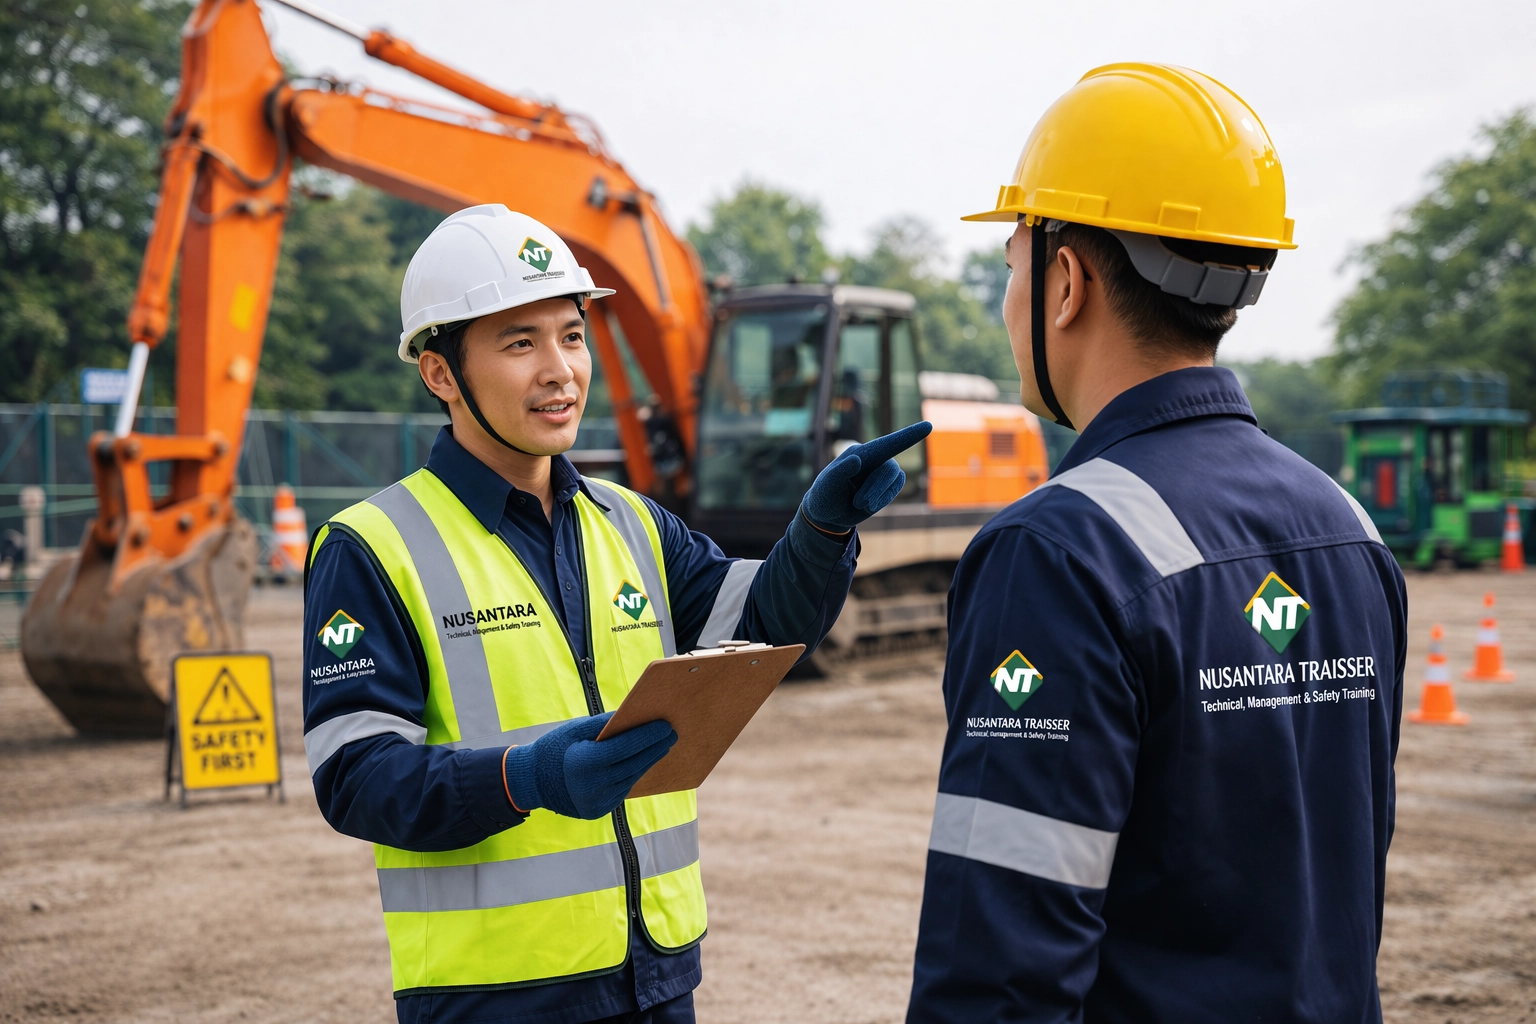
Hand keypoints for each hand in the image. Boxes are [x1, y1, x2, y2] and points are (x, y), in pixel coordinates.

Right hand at [503, 712, 676, 819]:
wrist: (530, 782)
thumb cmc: (553, 749)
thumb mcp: (575, 730)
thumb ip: (605, 724)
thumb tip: (636, 716)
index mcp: (585, 763)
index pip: (625, 748)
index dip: (648, 736)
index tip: (666, 725)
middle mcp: (592, 787)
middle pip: (634, 765)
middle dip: (655, 748)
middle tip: (672, 734)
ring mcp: (596, 803)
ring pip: (631, 779)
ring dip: (648, 762)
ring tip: (662, 746)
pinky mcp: (598, 812)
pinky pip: (622, 790)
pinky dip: (634, 775)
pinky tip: (644, 762)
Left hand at [801, 421, 933, 532]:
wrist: (827, 514)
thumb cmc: (824, 495)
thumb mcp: (827, 485)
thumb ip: (840, 471)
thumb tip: (857, 459)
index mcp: (858, 452)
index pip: (886, 443)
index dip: (908, 435)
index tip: (928, 426)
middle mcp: (873, 458)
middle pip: (890, 468)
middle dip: (876, 488)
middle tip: (858, 503)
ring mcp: (881, 471)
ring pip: (895, 478)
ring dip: (878, 495)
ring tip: (858, 504)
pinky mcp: (887, 485)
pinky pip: (895, 489)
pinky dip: (883, 499)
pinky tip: (868, 506)